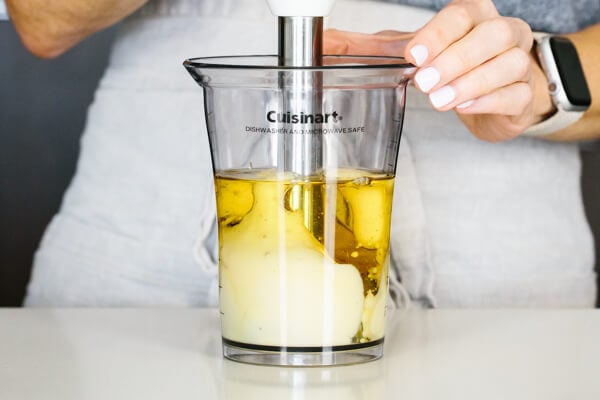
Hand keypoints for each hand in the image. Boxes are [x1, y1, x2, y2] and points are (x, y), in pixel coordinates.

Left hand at [325, 0, 555, 141]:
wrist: (494, 93)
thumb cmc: (452, 65)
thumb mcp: (412, 53)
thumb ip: (372, 49)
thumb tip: (326, 43)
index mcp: (473, 16)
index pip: (461, 15)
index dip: (438, 32)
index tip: (414, 53)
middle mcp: (501, 32)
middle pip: (491, 35)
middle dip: (455, 58)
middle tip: (424, 81)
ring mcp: (518, 63)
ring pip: (507, 65)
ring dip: (470, 82)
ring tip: (440, 99)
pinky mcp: (523, 94)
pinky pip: (514, 94)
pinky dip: (489, 101)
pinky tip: (465, 107)